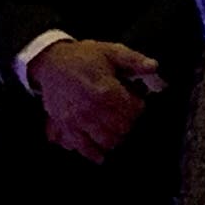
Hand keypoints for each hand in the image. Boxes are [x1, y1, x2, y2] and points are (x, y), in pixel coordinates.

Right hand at [31, 38, 160, 161]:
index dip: (138, 105)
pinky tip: (100, 153)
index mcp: (106, 91)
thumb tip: (153, 67)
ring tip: (114, 128)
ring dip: (115, 137)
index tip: (134, 100)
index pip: (135, 110)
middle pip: (123, 128)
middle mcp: (92, 109)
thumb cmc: (83, 57)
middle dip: (128, 121)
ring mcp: (78, 120)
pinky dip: (94, 153)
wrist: (51, 62)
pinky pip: (83, 148)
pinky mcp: (66, 127)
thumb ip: (134, 60)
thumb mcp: (111, 51)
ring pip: (107, 141)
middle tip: (124, 113)